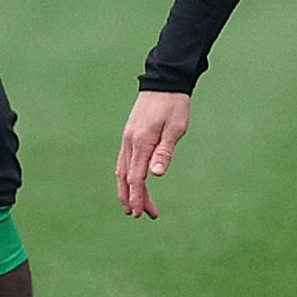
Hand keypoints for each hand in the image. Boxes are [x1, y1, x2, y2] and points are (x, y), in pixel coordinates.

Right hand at [115, 90, 190, 218]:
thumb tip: (155, 175)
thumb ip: (164, 152)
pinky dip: (125, 176)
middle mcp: (130, 142)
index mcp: (141, 142)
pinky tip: (131, 183)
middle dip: (133, 198)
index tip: (142, 213)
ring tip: (133, 206)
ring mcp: (127, 138)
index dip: (138, 197)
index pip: (136, 177)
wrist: (163, 81)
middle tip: (143, 215)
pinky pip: (123, 161)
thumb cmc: (173, 105)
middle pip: (126, 178)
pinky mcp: (129, 134)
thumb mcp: (175, 128)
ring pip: (121, 170)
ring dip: (127, 190)